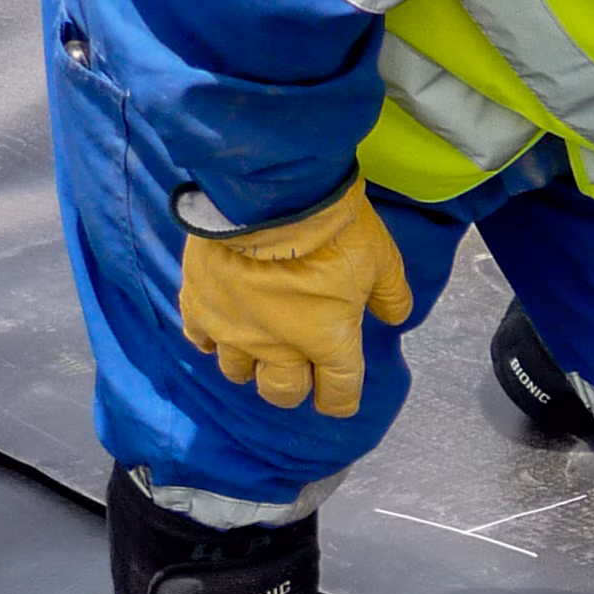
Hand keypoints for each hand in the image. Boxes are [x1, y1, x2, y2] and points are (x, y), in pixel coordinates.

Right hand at [176, 176, 413, 417]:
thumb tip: (395, 316)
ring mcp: (234, 329)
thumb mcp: (381, 259)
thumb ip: (391, 295)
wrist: (267, 194)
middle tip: (295, 372)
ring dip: (250, 365)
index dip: (339, 399)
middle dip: (292, 388)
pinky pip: (198, 338)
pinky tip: (216, 329)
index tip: (336, 398)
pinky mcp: (199, 304)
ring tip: (256, 347)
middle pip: (282, 392)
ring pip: (236, 371)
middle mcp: (279, 347)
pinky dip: (208, 339)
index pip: (337, 393)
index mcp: (327, 342)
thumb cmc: (332, 229)